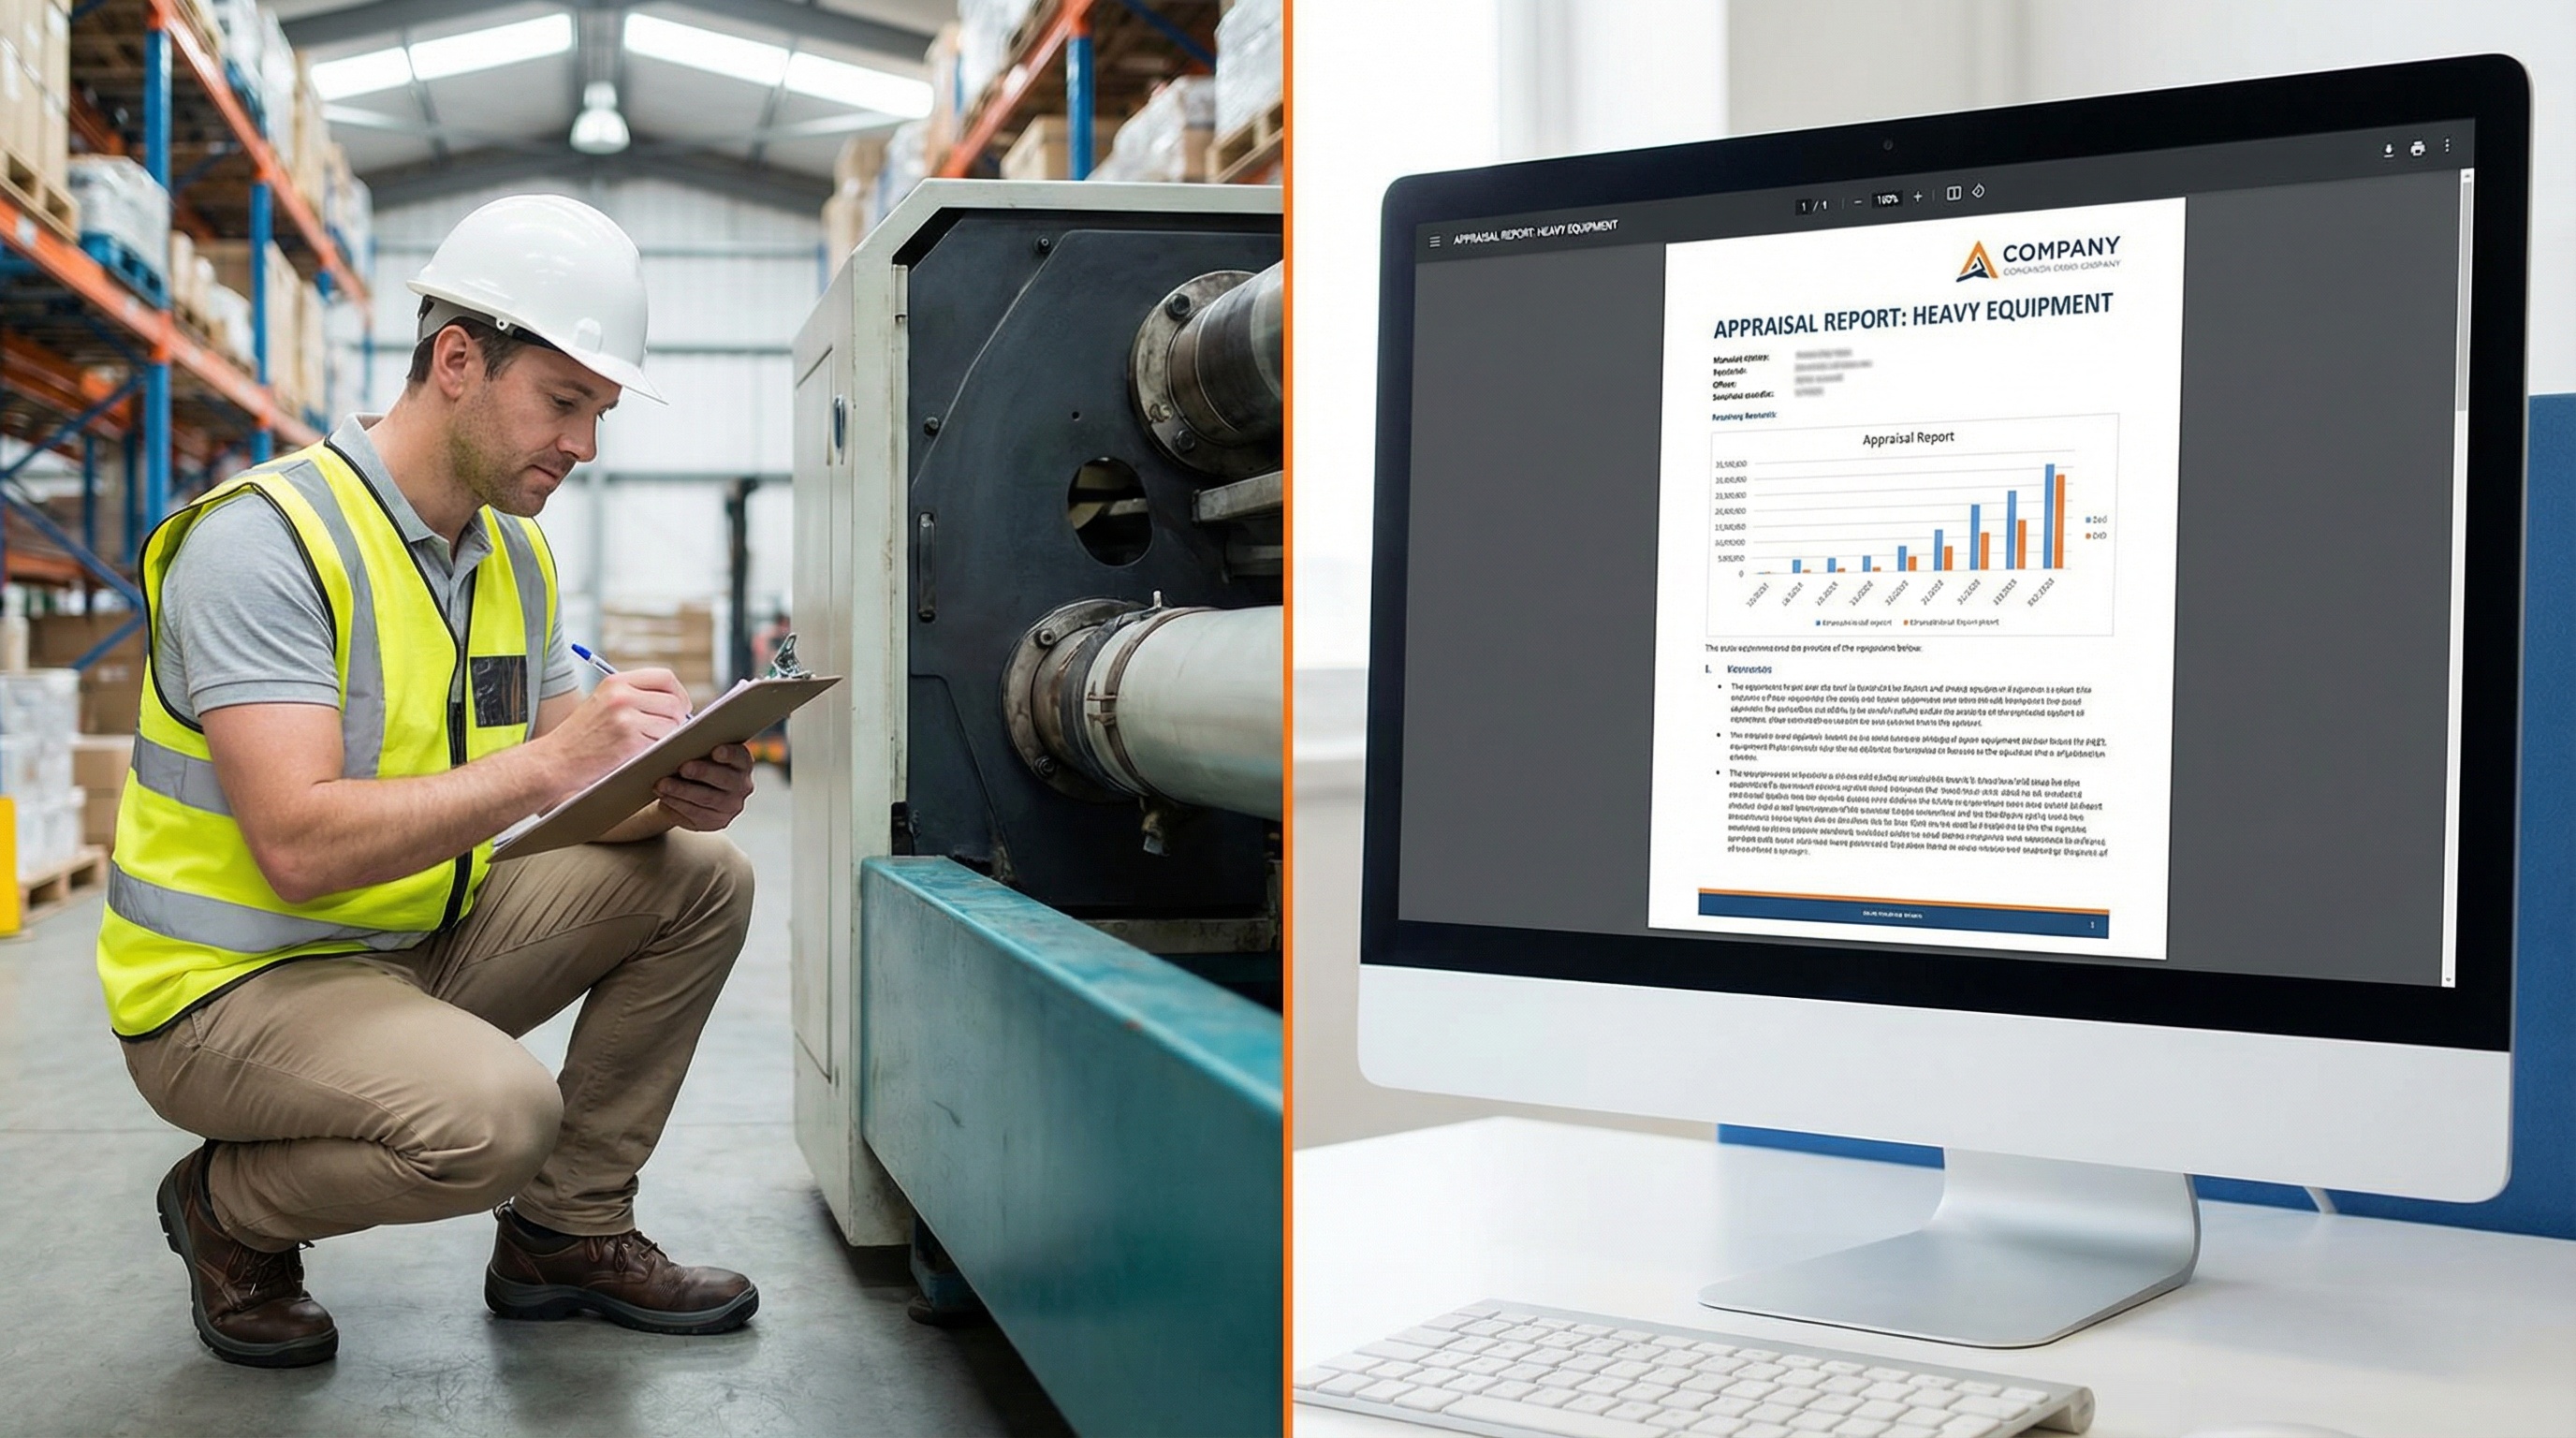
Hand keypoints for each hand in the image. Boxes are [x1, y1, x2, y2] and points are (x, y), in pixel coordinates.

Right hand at [539, 669, 693, 795]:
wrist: (555, 761)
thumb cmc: (581, 736)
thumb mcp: (603, 702)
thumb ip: (635, 696)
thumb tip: (677, 701)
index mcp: (616, 682)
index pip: (665, 677)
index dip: (679, 693)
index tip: (680, 707)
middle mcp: (622, 696)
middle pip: (674, 702)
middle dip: (678, 719)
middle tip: (669, 731)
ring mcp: (626, 718)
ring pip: (672, 724)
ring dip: (667, 737)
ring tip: (647, 743)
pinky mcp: (630, 741)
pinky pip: (661, 743)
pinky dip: (656, 750)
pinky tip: (639, 753)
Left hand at [655, 743, 754, 830]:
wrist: (692, 788)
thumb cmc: (696, 762)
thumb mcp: (700, 750)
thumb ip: (696, 744)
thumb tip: (677, 737)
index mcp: (742, 762)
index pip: (740, 757)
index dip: (729, 754)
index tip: (716, 750)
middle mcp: (741, 785)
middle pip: (724, 779)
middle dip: (702, 773)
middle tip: (682, 768)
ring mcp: (730, 806)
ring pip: (706, 799)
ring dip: (682, 791)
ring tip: (662, 784)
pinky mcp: (716, 822)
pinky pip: (695, 814)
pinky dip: (677, 805)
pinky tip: (664, 798)